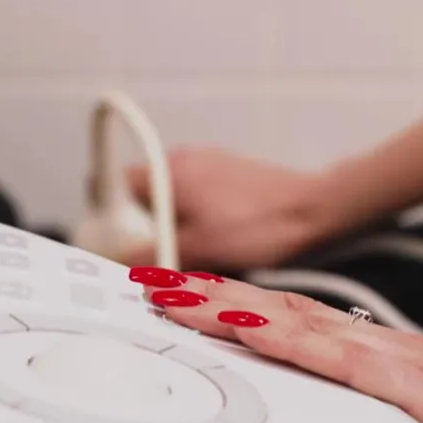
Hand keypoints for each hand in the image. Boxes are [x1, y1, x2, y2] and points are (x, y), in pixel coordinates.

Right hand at [123, 148, 325, 270]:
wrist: (315, 211)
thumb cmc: (262, 225)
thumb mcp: (197, 249)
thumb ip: (152, 255)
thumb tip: (123, 262)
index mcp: (167, 171)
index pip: (112, 184)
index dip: (106, 214)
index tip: (112, 241)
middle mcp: (184, 161)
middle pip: (140, 196)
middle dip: (142, 227)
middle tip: (156, 256)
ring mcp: (208, 166)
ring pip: (170, 201)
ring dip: (171, 227)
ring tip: (193, 253)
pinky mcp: (228, 176)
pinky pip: (196, 199)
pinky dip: (195, 220)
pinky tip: (215, 244)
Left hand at [131, 267, 422, 422]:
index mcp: (401, 370)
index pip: (305, 332)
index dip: (244, 313)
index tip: (192, 305)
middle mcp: (397, 355)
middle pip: (287, 315)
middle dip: (216, 297)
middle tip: (153, 282)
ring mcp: (407, 365)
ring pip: (297, 322)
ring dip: (228, 303)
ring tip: (167, 288)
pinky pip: (335, 357)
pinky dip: (280, 334)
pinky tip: (236, 320)